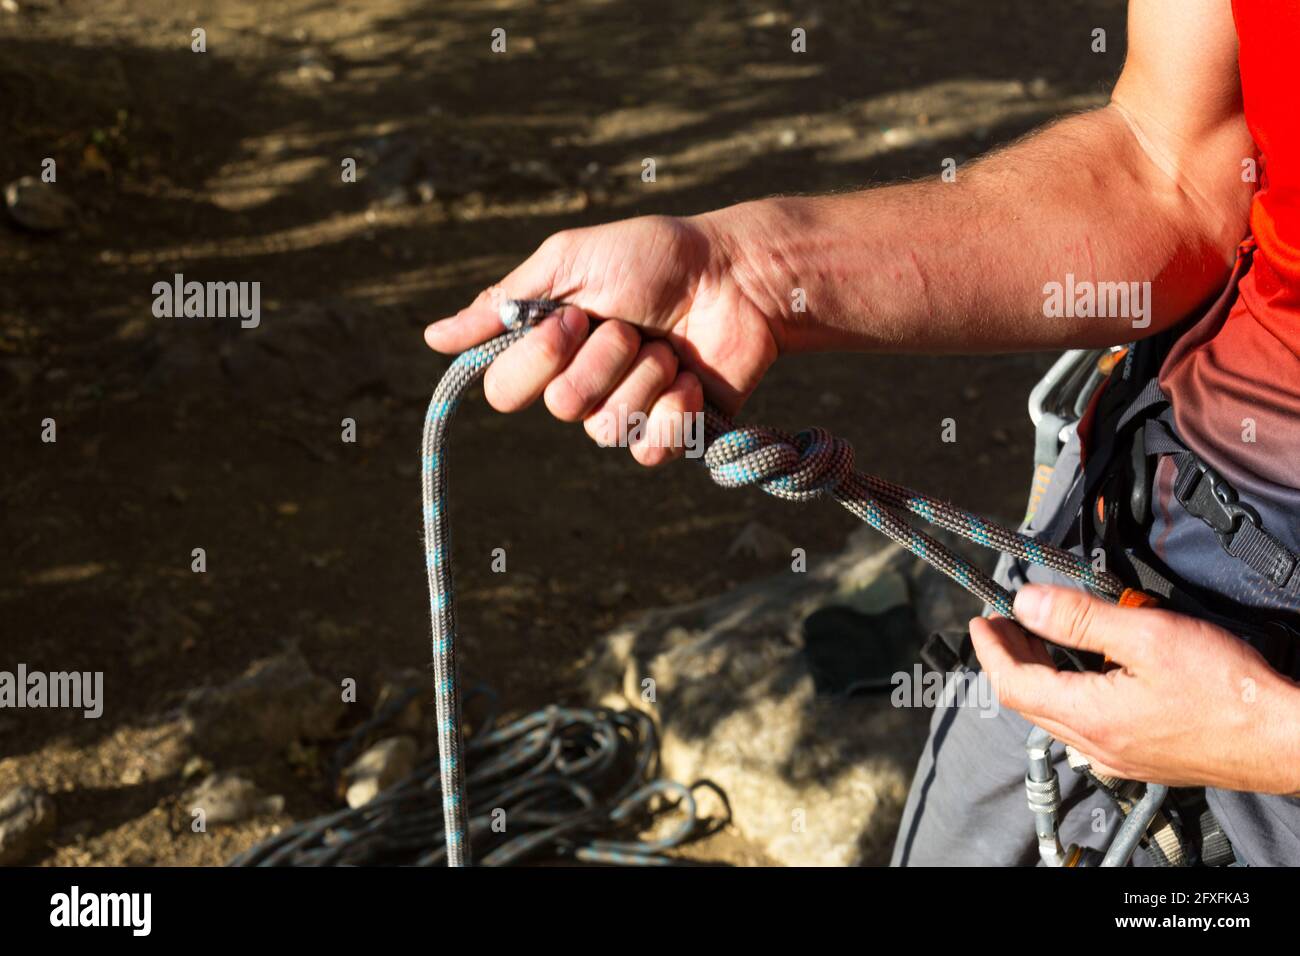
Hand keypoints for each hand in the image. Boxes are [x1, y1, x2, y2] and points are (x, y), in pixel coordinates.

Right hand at [424, 214, 782, 465]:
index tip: (573, 318)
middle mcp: (581, 386)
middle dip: (601, 359)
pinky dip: (673, 409)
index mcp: (550, 348)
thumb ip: (502, 305)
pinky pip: (648, 450)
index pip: (503, 390)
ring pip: (605, 429)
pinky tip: (691, 378)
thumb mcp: (568, 263)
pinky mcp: (671, 433)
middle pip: (558, 407)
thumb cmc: (653, 258)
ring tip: (670, 346)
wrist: (735, 275)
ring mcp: (627, 411)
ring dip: (644, 375)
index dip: (536, 360)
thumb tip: (432, 339)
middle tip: (631, 325)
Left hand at [971, 584, 1299, 794]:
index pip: (1014, 684)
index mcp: (1091, 717)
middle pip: (1029, 701)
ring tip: (1037, 638)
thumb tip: (1027, 602)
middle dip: (1009, 659)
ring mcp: (1118, 756)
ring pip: (1055, 715)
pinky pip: (1085, 726)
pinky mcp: (1140, 758)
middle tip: (1004, 623)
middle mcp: (1097, 745)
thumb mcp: (1147, 636)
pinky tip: (1082, 671)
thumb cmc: (1227, 690)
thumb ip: (1080, 619)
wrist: (1282, 738)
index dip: (990, 650)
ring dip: (1038, 676)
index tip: (981, 621)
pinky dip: (1068, 694)